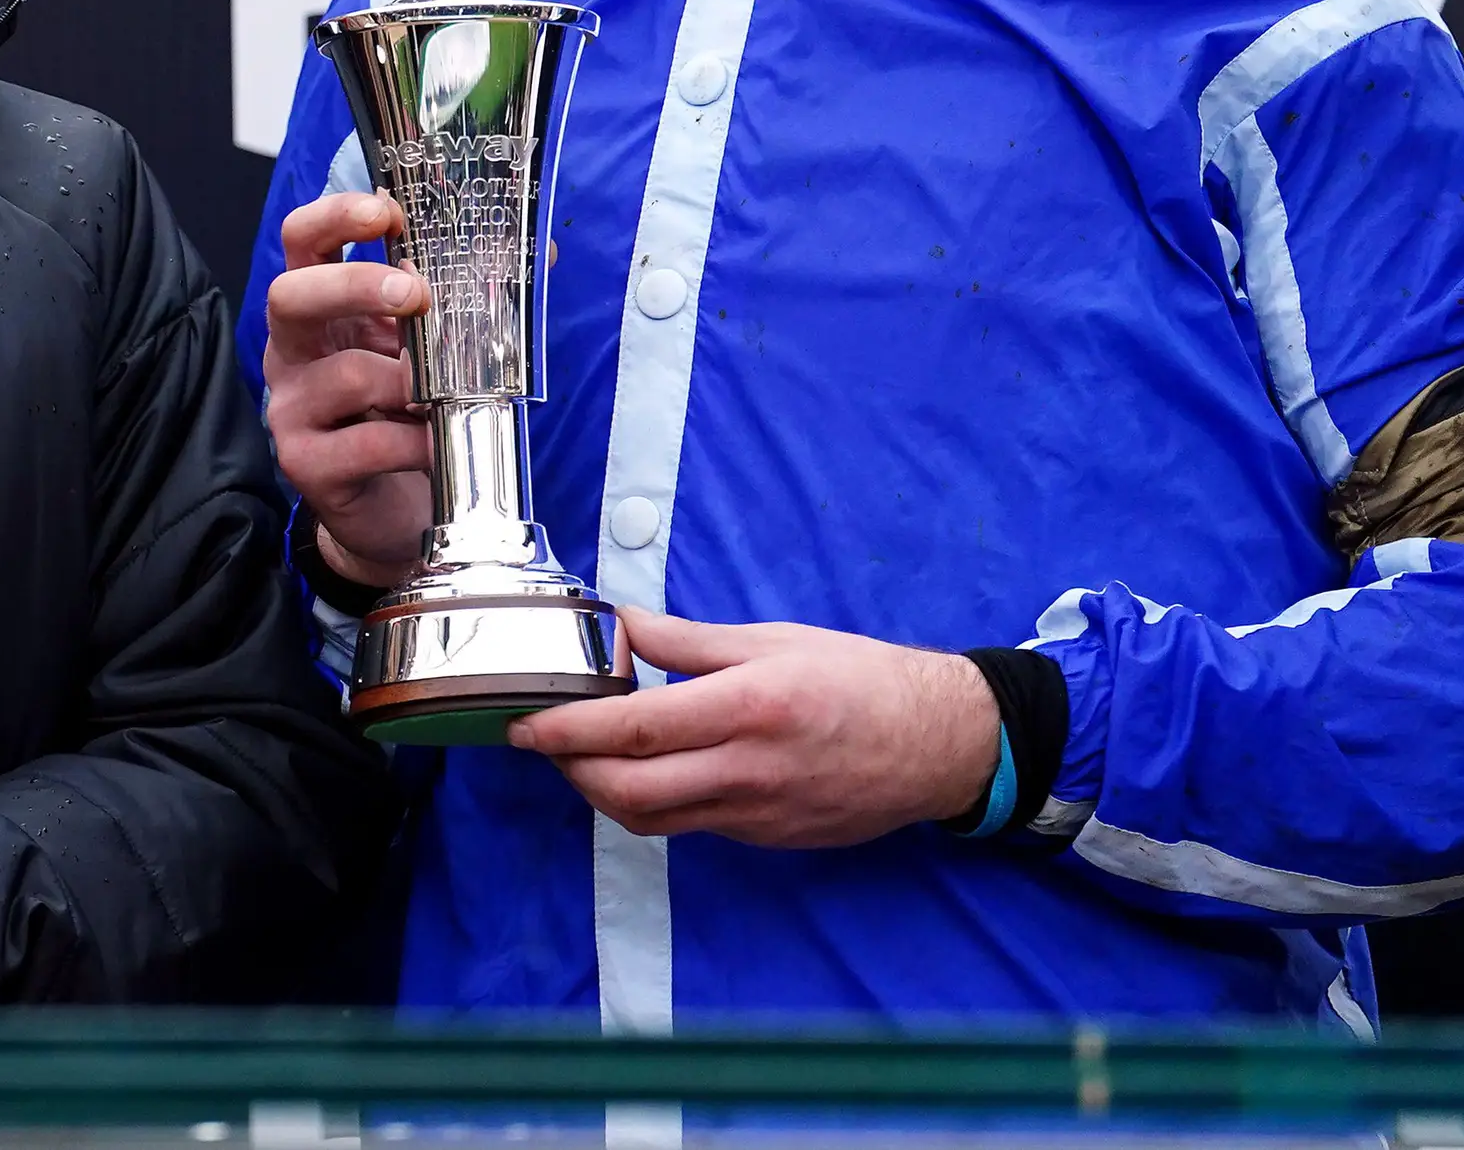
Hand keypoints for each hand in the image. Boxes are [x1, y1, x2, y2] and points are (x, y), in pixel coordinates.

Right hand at [263, 191, 433, 587]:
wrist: (394, 510)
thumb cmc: (408, 412)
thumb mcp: (429, 347)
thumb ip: (462, 301)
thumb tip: (541, 253)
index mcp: (320, 307)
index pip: (302, 242)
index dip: (334, 217)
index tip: (386, 212)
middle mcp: (291, 350)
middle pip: (290, 295)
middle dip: (355, 286)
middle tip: (414, 292)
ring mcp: (291, 407)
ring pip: (342, 375)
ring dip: (408, 381)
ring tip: (444, 395)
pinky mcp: (305, 463)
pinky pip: (365, 442)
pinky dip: (414, 441)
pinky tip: (436, 443)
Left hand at [509, 609, 1000, 848]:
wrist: (938, 744)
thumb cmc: (859, 679)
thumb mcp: (772, 640)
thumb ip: (687, 639)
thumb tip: (620, 625)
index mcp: (748, 708)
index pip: (634, 730)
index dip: (568, 730)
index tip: (526, 721)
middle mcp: (748, 770)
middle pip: (628, 792)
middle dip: (569, 770)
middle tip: (542, 739)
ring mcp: (757, 814)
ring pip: (651, 819)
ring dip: (601, 792)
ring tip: (581, 753)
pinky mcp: (766, 838)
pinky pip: (690, 826)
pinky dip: (651, 802)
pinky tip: (644, 769)